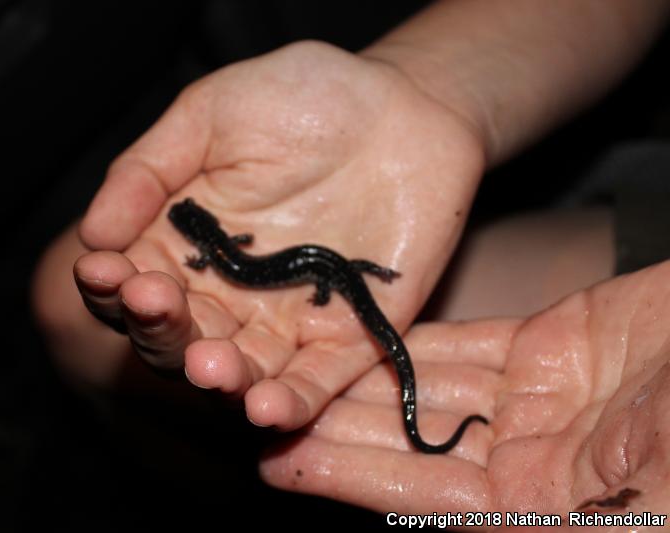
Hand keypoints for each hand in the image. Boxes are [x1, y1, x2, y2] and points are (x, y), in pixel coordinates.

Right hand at [41, 40, 484, 428]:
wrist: (404, 108)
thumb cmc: (304, 98)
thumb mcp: (212, 114)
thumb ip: (149, 169)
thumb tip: (94, 233)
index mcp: (186, 243)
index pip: (132, 280)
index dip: (111, 283)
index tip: (104, 271)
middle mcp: (228, 293)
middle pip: (177, 335)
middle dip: (160, 328)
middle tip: (155, 304)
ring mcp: (286, 320)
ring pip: (240, 369)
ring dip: (219, 377)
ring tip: (209, 365)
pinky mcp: (347, 337)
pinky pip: (314, 384)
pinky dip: (290, 403)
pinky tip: (264, 407)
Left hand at [260, 261, 669, 523]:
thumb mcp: (659, 486)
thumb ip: (596, 505)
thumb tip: (506, 514)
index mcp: (547, 513)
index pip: (423, 501)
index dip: (351, 483)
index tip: (283, 467)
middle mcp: (530, 464)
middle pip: (409, 445)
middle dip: (337, 428)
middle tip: (262, 408)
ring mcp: (536, 403)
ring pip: (425, 391)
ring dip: (361, 381)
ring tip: (294, 368)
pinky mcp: (549, 348)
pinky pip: (463, 347)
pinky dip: (412, 344)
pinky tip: (359, 336)